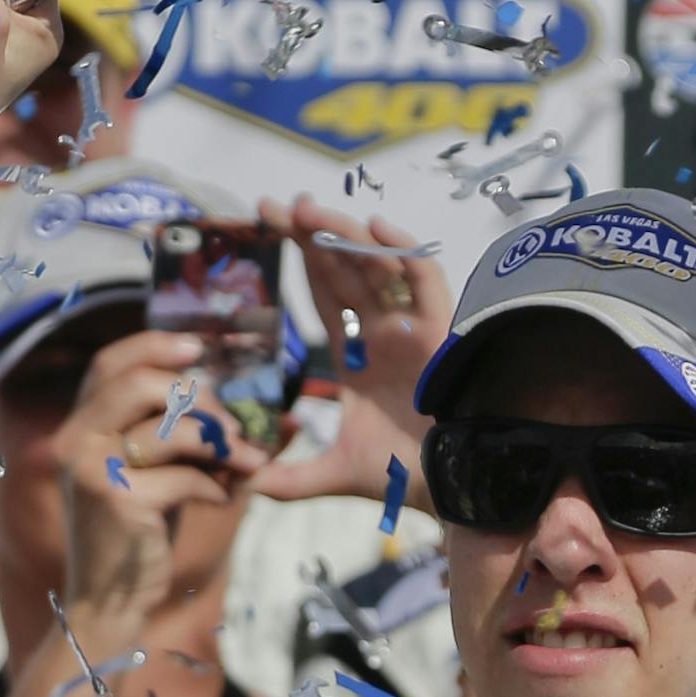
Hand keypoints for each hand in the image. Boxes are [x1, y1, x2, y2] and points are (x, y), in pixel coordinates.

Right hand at [53, 331, 268, 621]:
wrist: (110, 600)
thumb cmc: (139, 529)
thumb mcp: (154, 470)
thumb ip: (179, 433)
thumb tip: (247, 403)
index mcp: (79, 426)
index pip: (109, 364)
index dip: (153, 345)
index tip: (199, 348)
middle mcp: (74, 441)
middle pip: (140, 384)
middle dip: (199, 398)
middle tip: (232, 425)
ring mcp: (91, 470)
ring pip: (169, 429)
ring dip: (220, 442)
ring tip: (246, 460)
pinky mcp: (117, 502)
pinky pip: (184, 476)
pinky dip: (214, 486)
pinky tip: (220, 499)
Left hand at [252, 194, 447, 506]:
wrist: (452, 491)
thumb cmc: (404, 476)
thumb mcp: (335, 473)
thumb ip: (289, 479)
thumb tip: (243, 483)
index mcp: (356, 355)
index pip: (322, 294)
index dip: (298, 258)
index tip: (267, 223)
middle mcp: (382, 334)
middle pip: (343, 270)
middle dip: (311, 235)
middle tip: (275, 205)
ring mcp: (411, 329)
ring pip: (377, 266)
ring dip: (344, 235)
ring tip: (307, 210)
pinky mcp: (440, 334)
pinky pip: (426, 282)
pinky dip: (406, 252)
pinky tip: (377, 228)